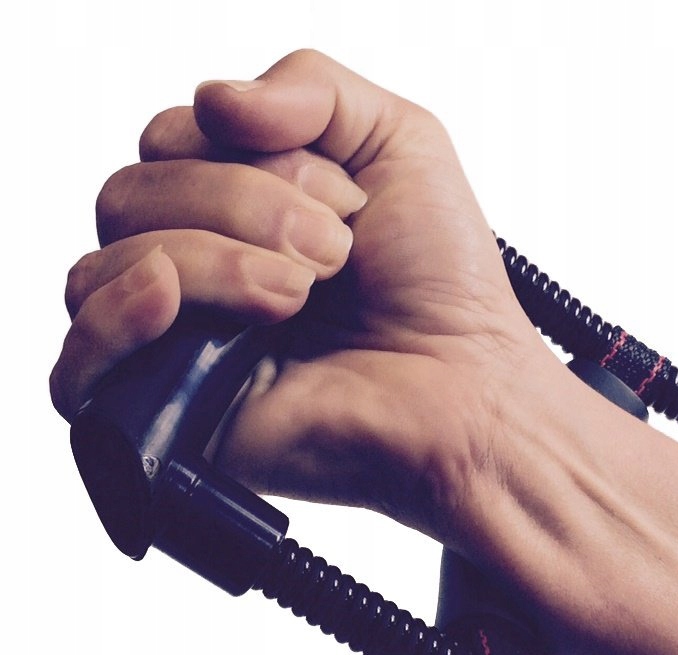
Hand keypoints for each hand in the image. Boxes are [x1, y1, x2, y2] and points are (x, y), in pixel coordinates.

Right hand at [50, 49, 556, 539]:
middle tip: (333, 256)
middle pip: (128, 195)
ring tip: (301, 298)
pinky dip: (115, 316)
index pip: (167, 143)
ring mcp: (179, 339)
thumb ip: (310, 86)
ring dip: (214, 262)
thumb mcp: (398, 140)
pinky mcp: (170, 410)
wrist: (466, 388)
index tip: (348, 206)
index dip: (252, 158)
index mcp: (235, 207)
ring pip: (107, 262)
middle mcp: (197, 268)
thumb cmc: (442, 284)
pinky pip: (77, 363)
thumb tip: (212, 99)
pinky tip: (173, 303)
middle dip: (240, 205)